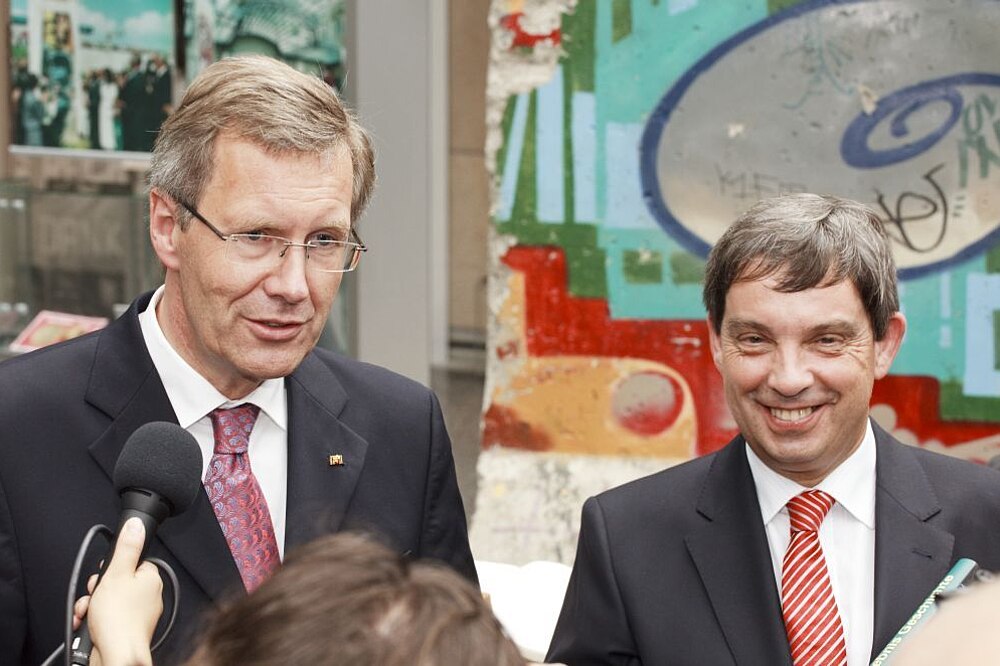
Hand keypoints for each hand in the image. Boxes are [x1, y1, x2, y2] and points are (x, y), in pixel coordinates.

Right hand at [72, 518, 161, 665]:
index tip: (105, 573)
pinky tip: (89, 623)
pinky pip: (107, 616)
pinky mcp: (126, 628)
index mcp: (151, 579)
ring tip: (90, 611)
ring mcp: (138, 614)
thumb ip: (126, 548)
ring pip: (108, 599)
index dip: (113, 567)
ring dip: (92, 604)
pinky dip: (94, 618)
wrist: (116, 655)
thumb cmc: (120, 619)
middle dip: (98, 588)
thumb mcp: (117, 574)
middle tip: (96, 594)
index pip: (132, 562)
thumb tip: (136, 525)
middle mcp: (148, 595)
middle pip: (116, 581)